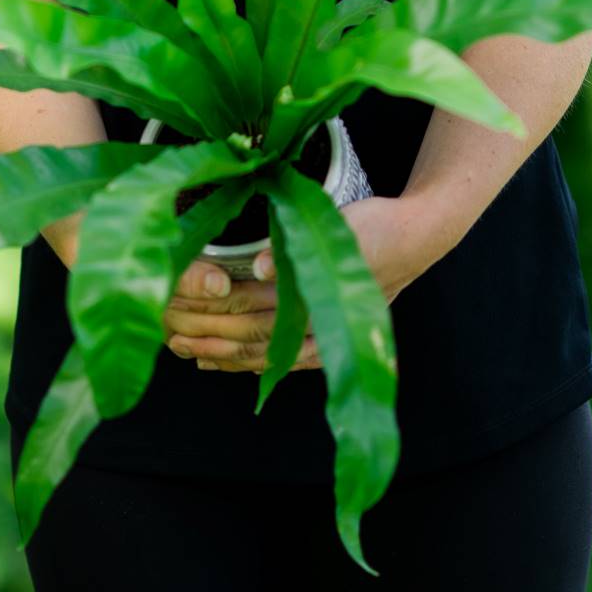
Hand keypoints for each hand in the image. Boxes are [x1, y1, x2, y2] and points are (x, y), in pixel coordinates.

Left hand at [164, 196, 431, 373]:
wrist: (419, 237)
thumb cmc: (378, 227)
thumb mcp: (340, 225)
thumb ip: (296, 244)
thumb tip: (256, 261)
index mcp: (312, 293)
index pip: (251, 307)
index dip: (214, 311)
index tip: (181, 309)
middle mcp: (316, 320)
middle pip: (252, 335)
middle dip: (211, 338)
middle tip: (172, 337)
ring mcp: (325, 332)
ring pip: (267, 353)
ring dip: (227, 355)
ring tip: (192, 355)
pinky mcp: (330, 333)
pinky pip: (290, 360)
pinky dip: (259, 365)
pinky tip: (237, 366)